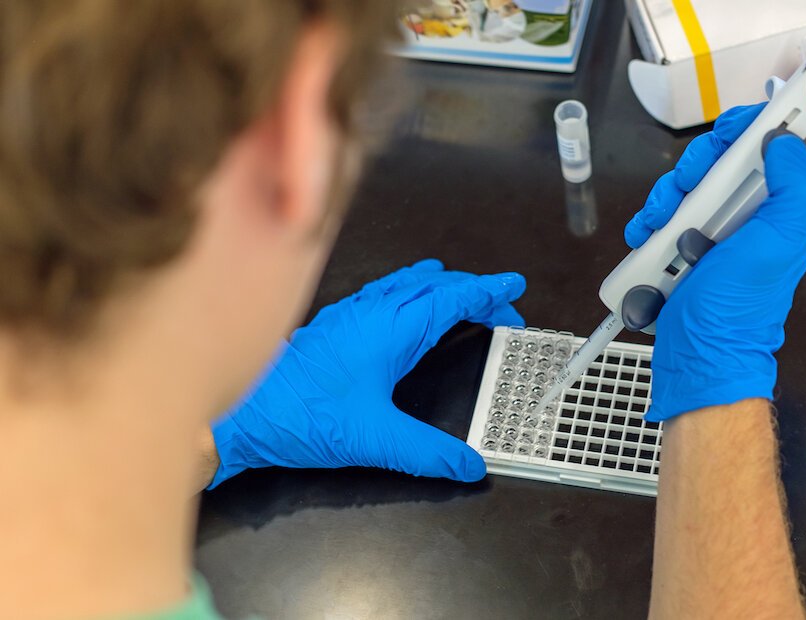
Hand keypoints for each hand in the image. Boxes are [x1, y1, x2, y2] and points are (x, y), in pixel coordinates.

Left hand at [208, 259, 526, 487]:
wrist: (241, 412)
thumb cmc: (304, 418)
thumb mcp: (376, 440)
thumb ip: (429, 453)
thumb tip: (470, 466)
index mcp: (392, 328)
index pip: (453, 297)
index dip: (487, 291)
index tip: (513, 288)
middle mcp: (373, 310)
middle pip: (435, 285)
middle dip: (472, 291)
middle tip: (499, 307)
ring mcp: (350, 312)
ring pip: (406, 283)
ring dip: (440, 286)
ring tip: (461, 296)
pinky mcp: (333, 322)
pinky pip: (384, 291)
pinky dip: (410, 290)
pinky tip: (404, 307)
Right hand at [625, 103, 805, 420]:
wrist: (697, 353)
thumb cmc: (737, 311)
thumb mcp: (776, 244)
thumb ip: (794, 188)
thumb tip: (786, 140)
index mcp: (788, 205)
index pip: (788, 138)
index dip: (765, 120)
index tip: (743, 124)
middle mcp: (756, 210)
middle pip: (728, 151)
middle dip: (702, 163)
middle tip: (694, 187)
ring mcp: (720, 224)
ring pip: (692, 178)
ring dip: (670, 195)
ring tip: (665, 226)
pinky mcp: (688, 239)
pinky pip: (667, 208)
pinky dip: (653, 219)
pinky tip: (651, 238)